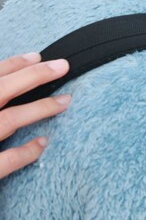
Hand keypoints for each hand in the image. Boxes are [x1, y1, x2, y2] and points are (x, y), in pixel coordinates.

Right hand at [0, 53, 70, 178]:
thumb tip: (7, 82)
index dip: (11, 65)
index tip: (37, 57)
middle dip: (32, 76)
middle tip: (63, 66)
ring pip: (7, 121)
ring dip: (38, 109)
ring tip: (66, 101)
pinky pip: (3, 162)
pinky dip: (25, 152)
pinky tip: (43, 143)